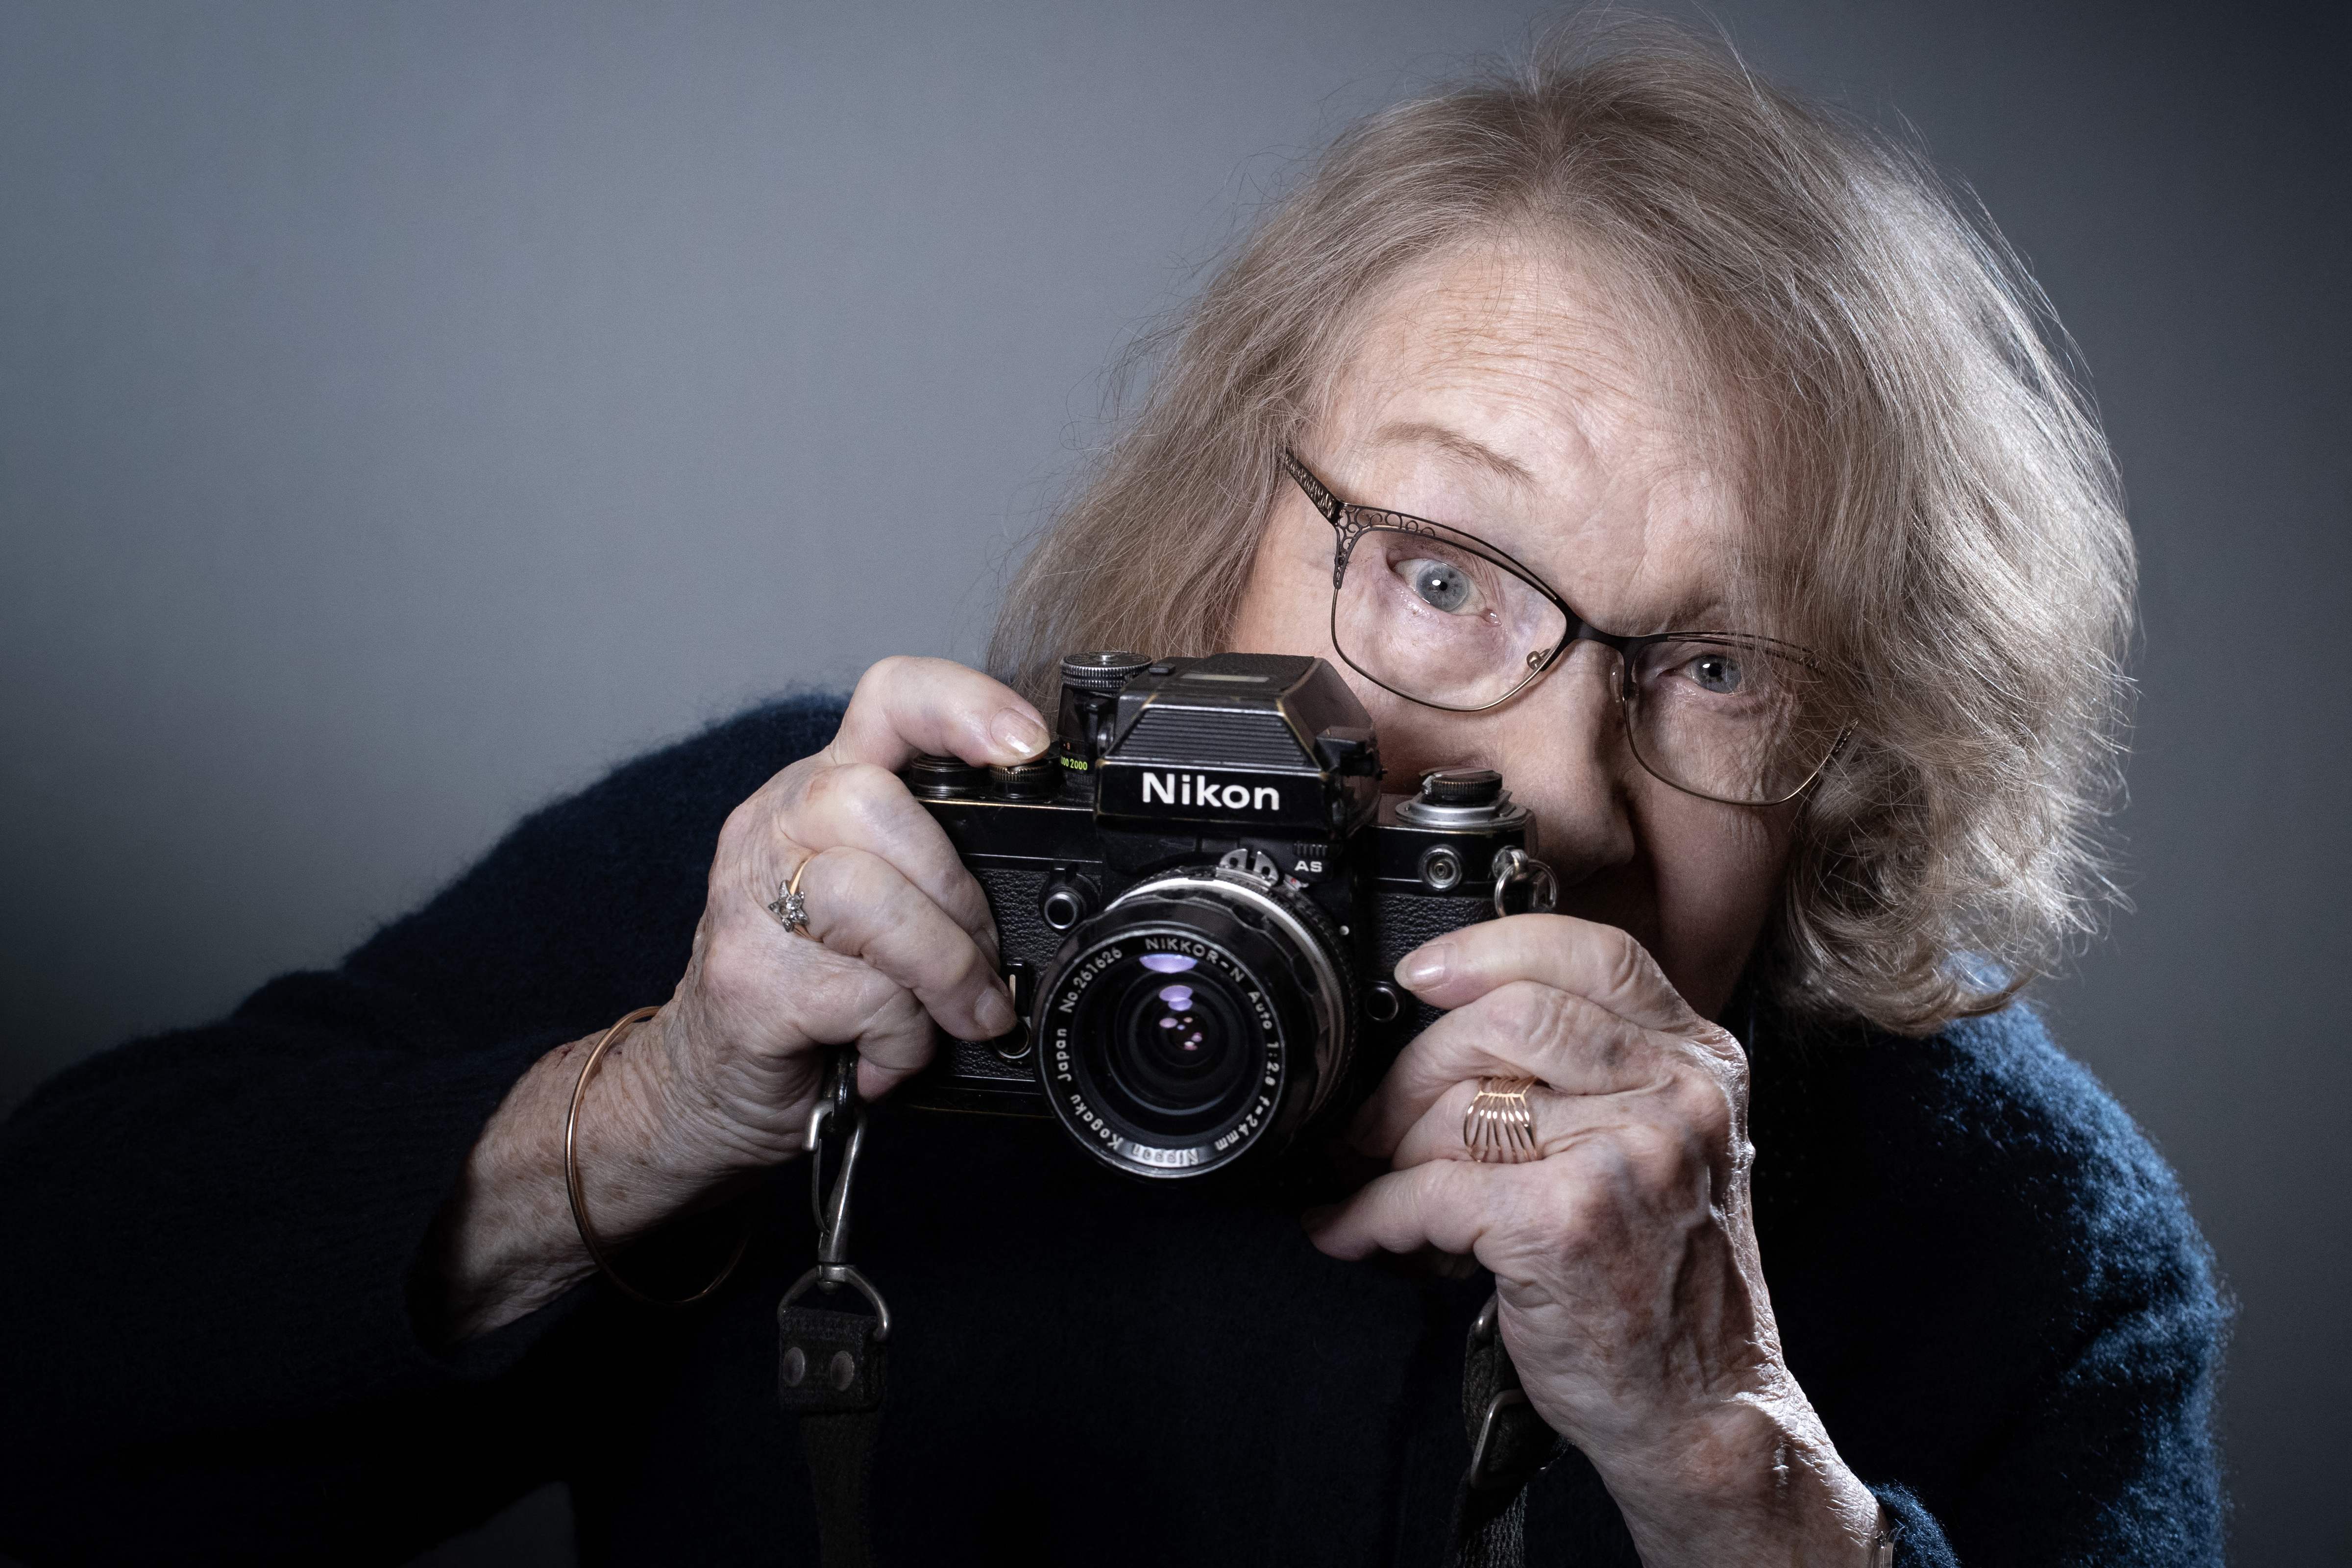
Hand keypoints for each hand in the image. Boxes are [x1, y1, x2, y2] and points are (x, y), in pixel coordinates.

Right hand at [429, 656, 1043, 1338]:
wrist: (705, 1084)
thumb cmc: (813, 987)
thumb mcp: (882, 908)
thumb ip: (939, 874)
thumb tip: (1047, 895)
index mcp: (824, 790)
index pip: (890, 699)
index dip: (962, 704)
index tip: (1026, 747)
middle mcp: (776, 825)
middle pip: (875, 802)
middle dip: (955, 891)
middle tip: (984, 962)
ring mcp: (748, 900)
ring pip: (869, 896)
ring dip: (942, 969)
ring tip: (960, 1016)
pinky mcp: (747, 980)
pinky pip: (861, 993)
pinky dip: (903, 1039)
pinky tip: (889, 1058)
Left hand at [1306, 916, 1881, 1563]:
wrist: (1706, 1405)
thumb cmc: (1670, 1278)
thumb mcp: (1669, 1143)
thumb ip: (1600, 1068)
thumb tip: (1458, 1017)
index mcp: (1700, 1061)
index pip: (1591, 954)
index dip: (1490, 951)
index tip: (1422, 974)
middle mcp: (1675, 1096)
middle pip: (1504, 1020)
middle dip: (1413, 1068)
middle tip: (1372, 1114)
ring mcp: (1624, 1158)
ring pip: (1458, 1110)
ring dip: (1387, 1150)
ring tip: (1369, 1177)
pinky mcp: (1564, 1224)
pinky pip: (1428, 1192)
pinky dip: (1372, 1212)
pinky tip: (1354, 1227)